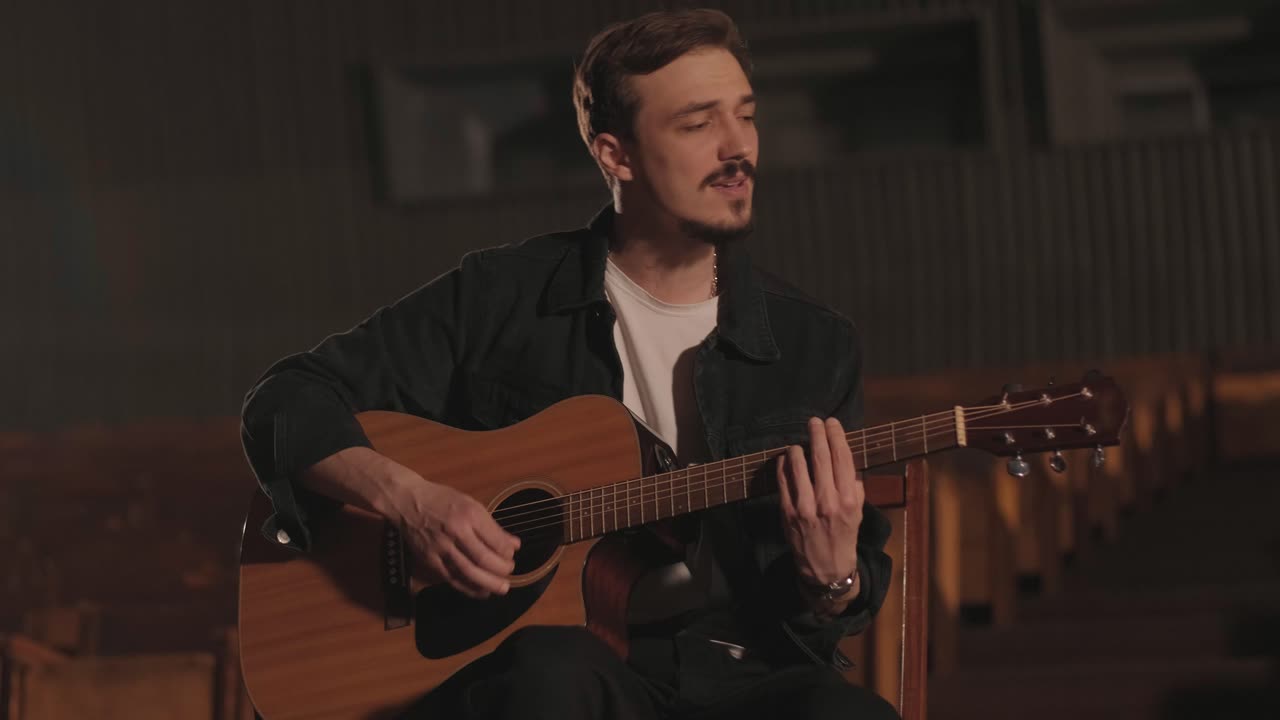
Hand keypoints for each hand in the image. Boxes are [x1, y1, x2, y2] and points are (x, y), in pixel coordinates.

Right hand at [302, 447, 520, 598]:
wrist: (407, 501)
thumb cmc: (442, 500)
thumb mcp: (470, 504)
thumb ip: (492, 526)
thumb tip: (514, 545)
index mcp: (469, 514)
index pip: (495, 540)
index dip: (507, 552)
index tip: (512, 556)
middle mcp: (456, 532)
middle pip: (483, 559)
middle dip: (501, 570)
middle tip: (510, 574)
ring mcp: (441, 547)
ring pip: (468, 572)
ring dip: (488, 583)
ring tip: (501, 588)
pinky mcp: (429, 560)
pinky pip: (451, 578)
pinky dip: (468, 587)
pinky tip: (480, 591)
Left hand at [776, 417, 863, 609]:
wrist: (826, 570)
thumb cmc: (844, 538)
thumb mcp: (858, 514)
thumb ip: (854, 488)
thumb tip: (846, 463)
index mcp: (849, 500)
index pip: (843, 458)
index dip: (836, 436)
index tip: (832, 423)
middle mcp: (828, 501)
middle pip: (821, 456)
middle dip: (817, 434)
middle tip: (814, 421)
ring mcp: (805, 507)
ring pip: (798, 464)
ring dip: (798, 449)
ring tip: (799, 445)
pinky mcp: (787, 512)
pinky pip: (783, 480)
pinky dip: (784, 466)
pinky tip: (786, 460)